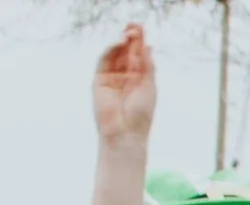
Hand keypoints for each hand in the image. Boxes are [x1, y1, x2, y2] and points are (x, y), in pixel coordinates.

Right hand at [93, 25, 156, 144]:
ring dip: (120, 42)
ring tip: (129, 32)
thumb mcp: (149, 86)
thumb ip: (147, 67)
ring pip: (114, 55)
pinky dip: (111, 50)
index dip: (139, 42)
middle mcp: (124, 77)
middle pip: (125, 53)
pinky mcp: (99, 80)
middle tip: (134, 25)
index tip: (141, 28)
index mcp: (138, 79)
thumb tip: (149, 47)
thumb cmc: (141, 114)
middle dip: (130, 38)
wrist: (126, 132)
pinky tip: (120, 43)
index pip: (137, 56)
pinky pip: (104, 61)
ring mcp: (110, 78)